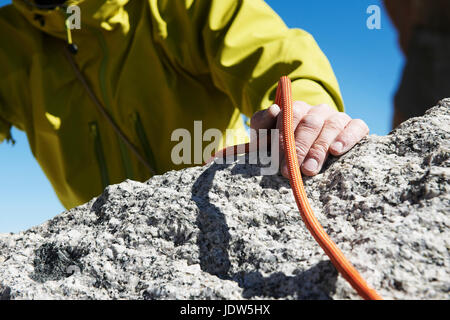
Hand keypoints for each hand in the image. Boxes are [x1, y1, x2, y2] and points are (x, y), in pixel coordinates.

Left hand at [250, 101, 368, 176]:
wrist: (304, 153)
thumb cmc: (282, 144)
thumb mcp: (266, 134)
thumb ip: (263, 122)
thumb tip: (273, 110)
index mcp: (296, 108)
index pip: (291, 115)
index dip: (284, 138)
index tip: (279, 160)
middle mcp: (318, 110)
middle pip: (310, 123)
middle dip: (300, 148)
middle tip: (293, 170)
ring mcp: (337, 117)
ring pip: (331, 126)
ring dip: (319, 149)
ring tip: (310, 169)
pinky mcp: (355, 126)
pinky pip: (356, 127)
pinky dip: (347, 137)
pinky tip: (337, 150)